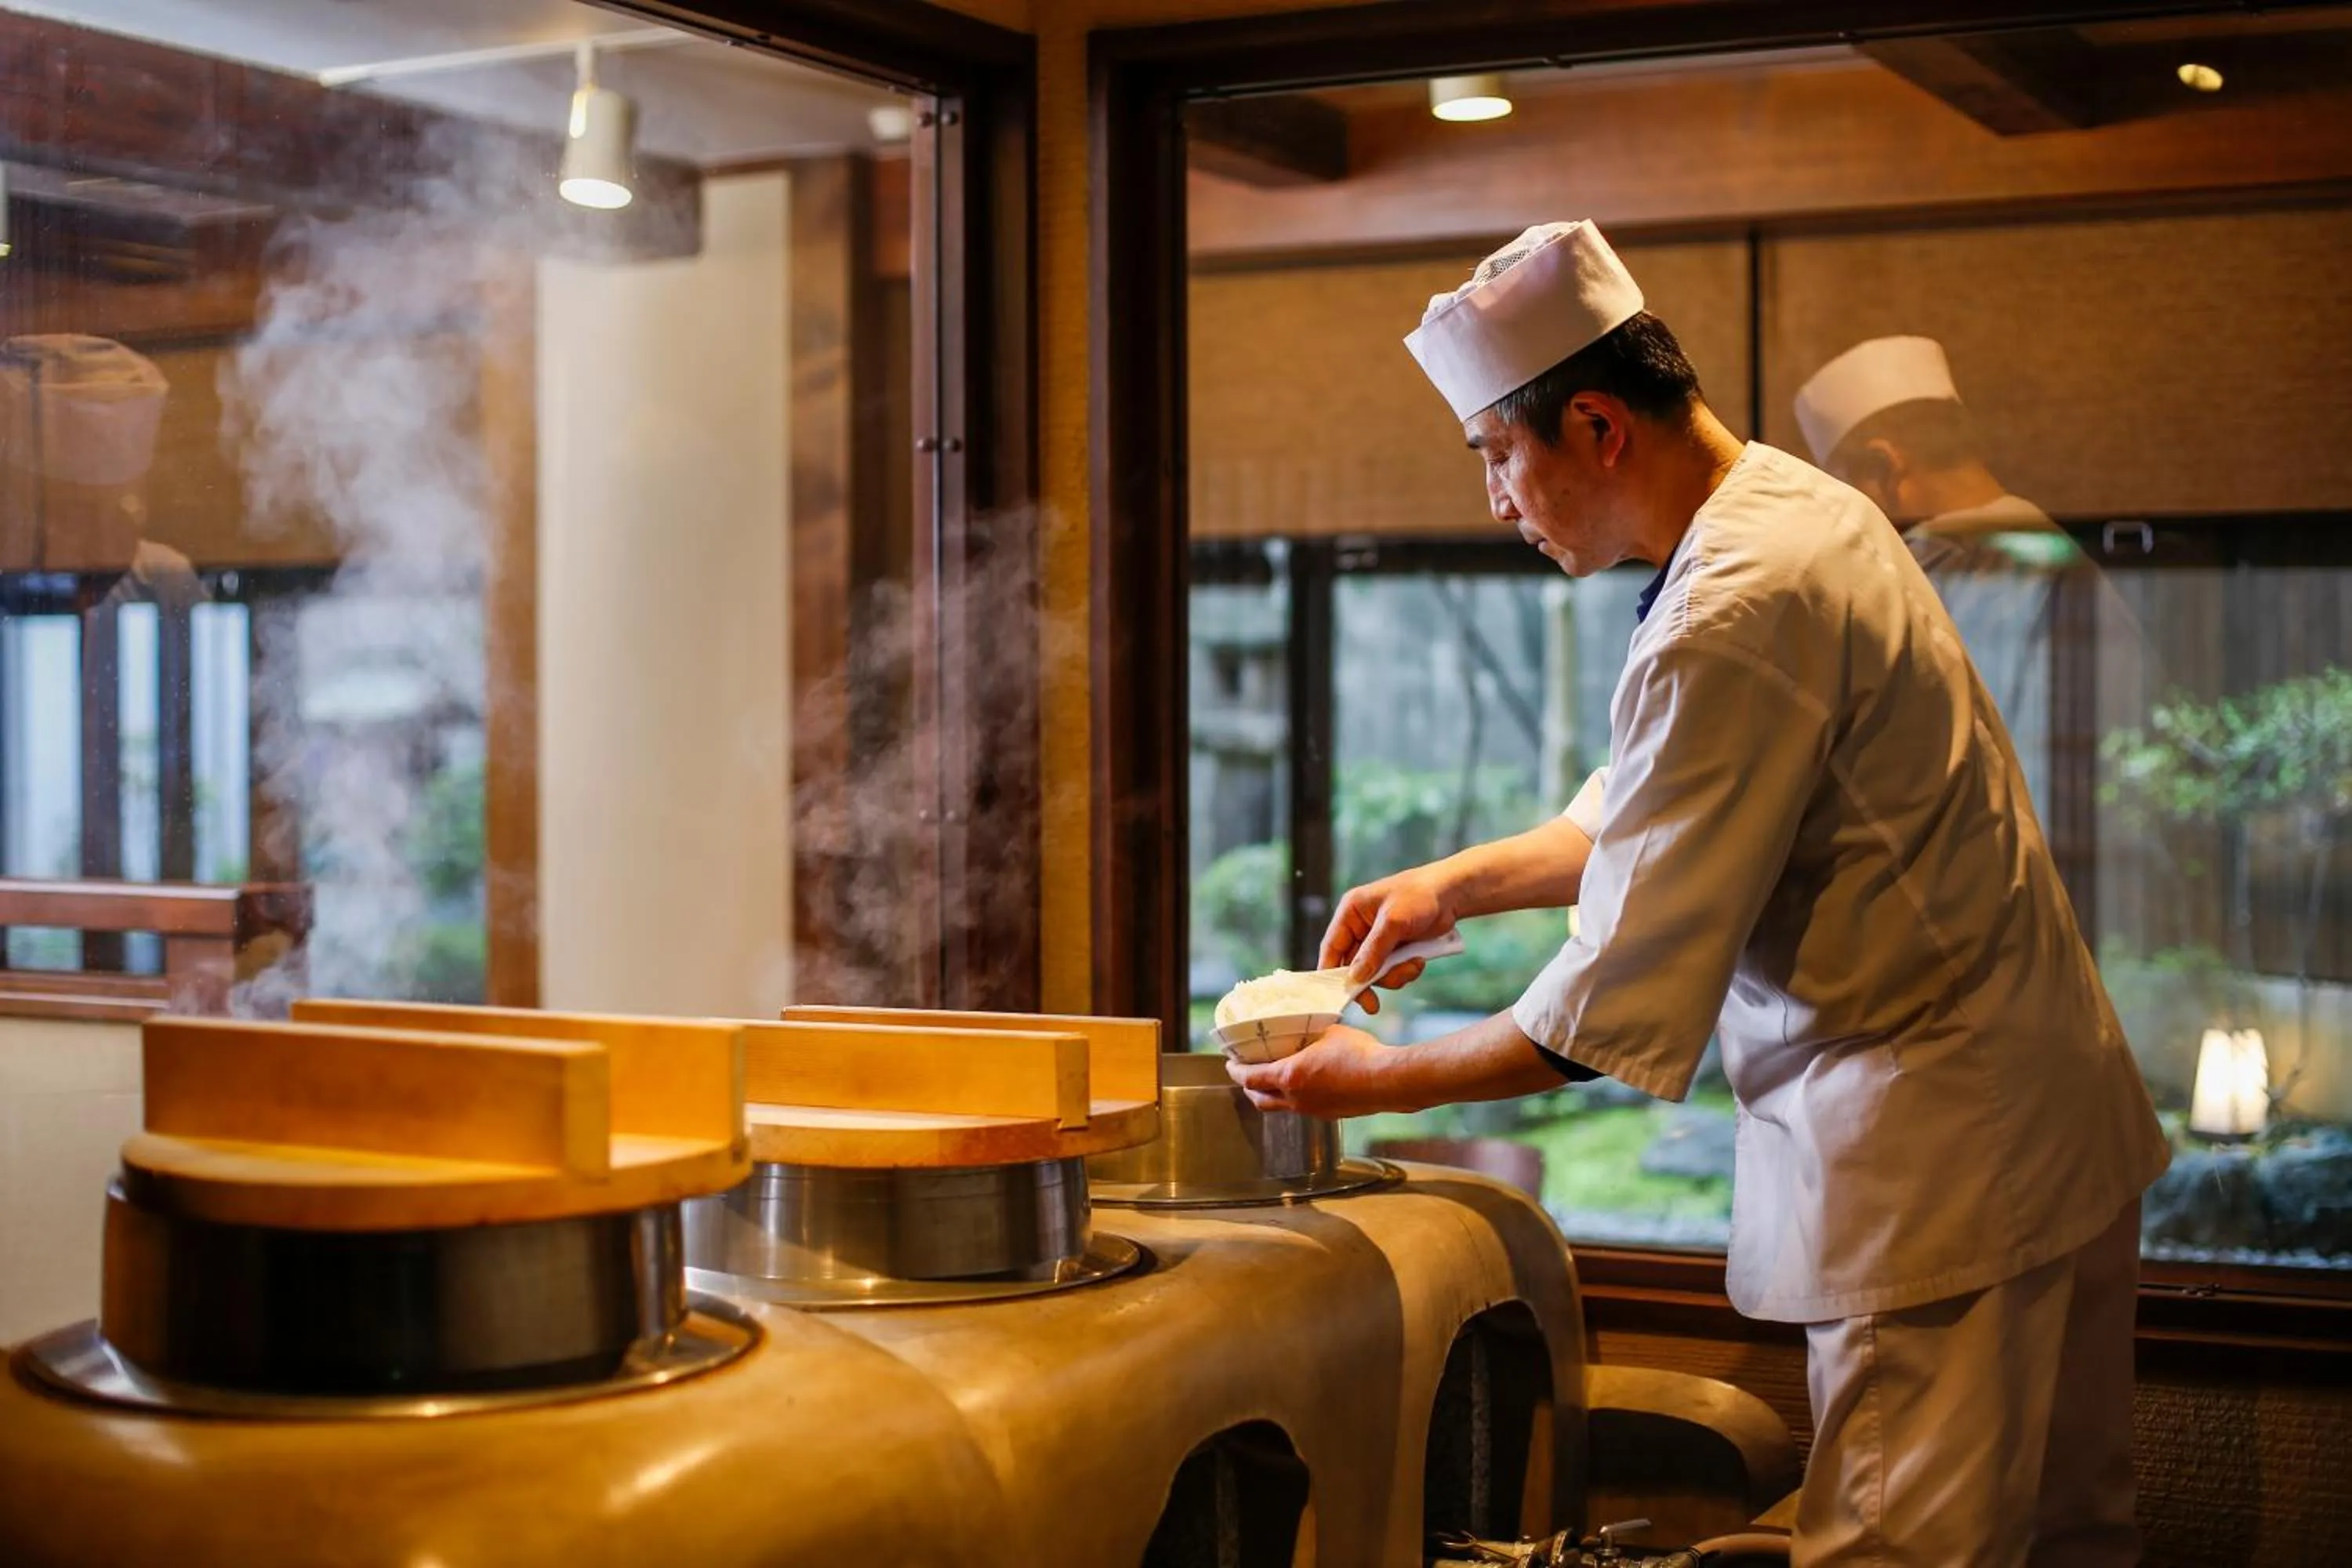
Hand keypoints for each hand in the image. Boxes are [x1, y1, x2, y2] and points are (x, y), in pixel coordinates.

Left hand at [1224, 1025, 1401, 1117]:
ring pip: (1279, 1108)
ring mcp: (1312, 1110)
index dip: (1236, 1071)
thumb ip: (1311, 1031)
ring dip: (1269, 1096)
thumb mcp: (1328, 1032)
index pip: (1250, 1078)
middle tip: (1246, 1074)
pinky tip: (1303, 1087)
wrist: (1386, 1080)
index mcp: (1290, 1077)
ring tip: (1271, 1082)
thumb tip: (1307, 1023)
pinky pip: (1301, 1109)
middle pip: (1259, 1099)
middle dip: (1248, 1087)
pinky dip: (1292, 1099)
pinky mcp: (1328, 1115)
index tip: (1230, 1063)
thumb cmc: (1359, 1054)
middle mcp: (1296, 1099)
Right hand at [1319, 866, 1457, 1014]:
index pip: (1331, 948)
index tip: (1342, 997)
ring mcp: (1377, 940)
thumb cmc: (1419, 896)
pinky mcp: (1395, 949)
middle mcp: (1359, 928)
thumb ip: (1373, 951)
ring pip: (1373, 972)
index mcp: (1350, 913)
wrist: (1452, 894)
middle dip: (1370, 980)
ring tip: (1413, 966)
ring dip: (1392, 976)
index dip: (1332, 974)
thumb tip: (1355, 979)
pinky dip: (1404, 972)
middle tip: (1373, 1005)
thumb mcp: (1393, 922)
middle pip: (1352, 966)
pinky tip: (1419, 962)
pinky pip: (1391, 971)